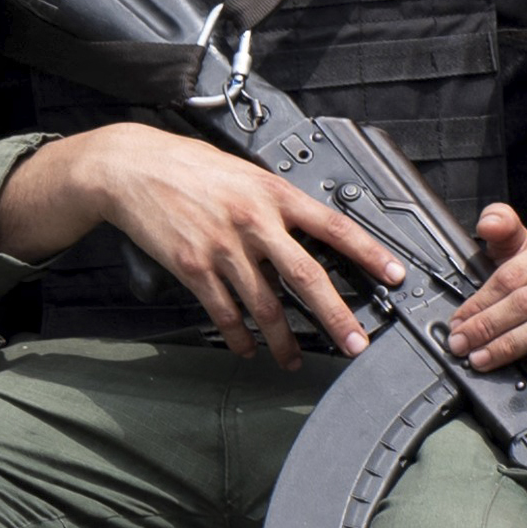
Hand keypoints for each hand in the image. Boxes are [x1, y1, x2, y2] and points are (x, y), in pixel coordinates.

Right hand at [0, 125, 400, 362]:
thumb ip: (276, 204)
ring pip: (266, 305)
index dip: (368, 252)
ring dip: (284, 341)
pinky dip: (240, 336)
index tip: (394, 275)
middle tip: (357, 342)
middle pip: (306, 276)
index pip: (333, 226)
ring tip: (295, 360)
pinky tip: (248, 349)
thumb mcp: (244, 173)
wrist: (132, 167)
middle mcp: (253, 220)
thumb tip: (309, 234)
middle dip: (336, 315)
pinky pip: (225, 313)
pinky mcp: (194, 267)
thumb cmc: (189, 166)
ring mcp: (223, 247)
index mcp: (273, 193)